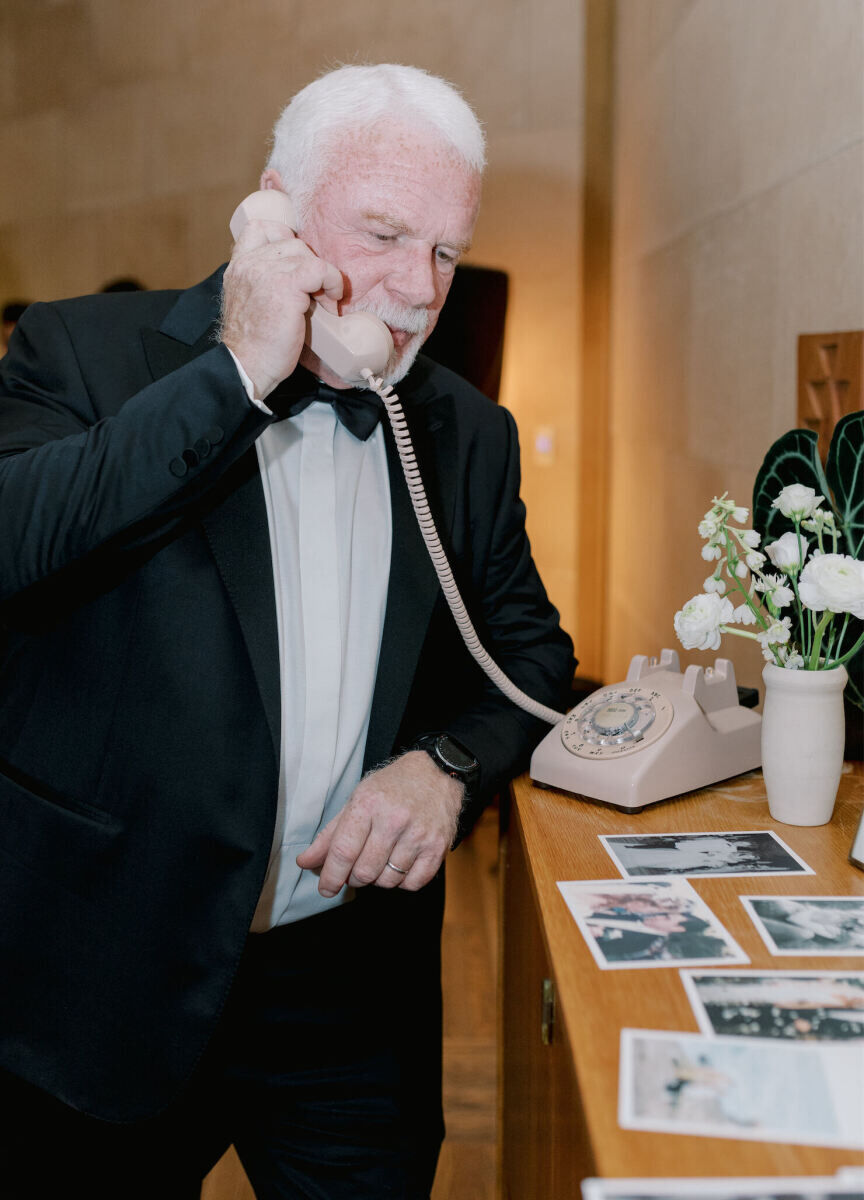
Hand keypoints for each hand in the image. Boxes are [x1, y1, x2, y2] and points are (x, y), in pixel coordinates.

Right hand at [220, 218, 342, 399]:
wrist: (247, 367)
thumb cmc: (254, 346)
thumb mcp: (253, 304)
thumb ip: (264, 283)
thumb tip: (301, 279)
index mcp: (238, 267)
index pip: (259, 228)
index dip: (284, 238)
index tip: (298, 263)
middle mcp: (248, 263)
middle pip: (290, 241)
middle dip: (309, 264)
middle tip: (316, 293)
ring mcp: (265, 271)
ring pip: (305, 253)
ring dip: (321, 278)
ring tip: (323, 303)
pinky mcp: (286, 285)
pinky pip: (319, 269)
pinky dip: (331, 283)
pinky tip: (331, 304)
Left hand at [296, 751, 463, 895]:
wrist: (436, 773)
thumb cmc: (392, 787)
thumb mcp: (357, 800)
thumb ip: (330, 835)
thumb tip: (306, 862)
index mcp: (368, 804)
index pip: (343, 852)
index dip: (330, 877)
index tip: (326, 888)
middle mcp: (394, 819)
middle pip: (364, 872)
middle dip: (354, 878)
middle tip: (356, 868)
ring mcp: (418, 834)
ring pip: (388, 881)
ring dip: (379, 879)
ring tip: (381, 860)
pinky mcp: (438, 846)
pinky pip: (413, 884)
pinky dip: (403, 882)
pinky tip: (401, 864)